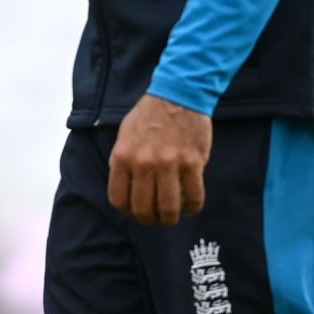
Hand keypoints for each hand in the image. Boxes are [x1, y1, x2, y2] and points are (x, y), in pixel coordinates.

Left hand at [108, 94, 212, 226]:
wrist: (177, 94)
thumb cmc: (149, 115)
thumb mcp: (124, 135)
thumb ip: (123, 161)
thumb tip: (124, 189)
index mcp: (122, 157)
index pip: (119, 200)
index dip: (128, 211)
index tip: (136, 210)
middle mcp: (143, 163)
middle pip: (143, 209)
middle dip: (149, 219)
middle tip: (156, 217)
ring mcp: (169, 164)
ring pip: (169, 208)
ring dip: (171, 218)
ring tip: (173, 215)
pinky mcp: (192, 162)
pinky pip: (194, 197)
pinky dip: (193, 208)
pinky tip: (191, 206)